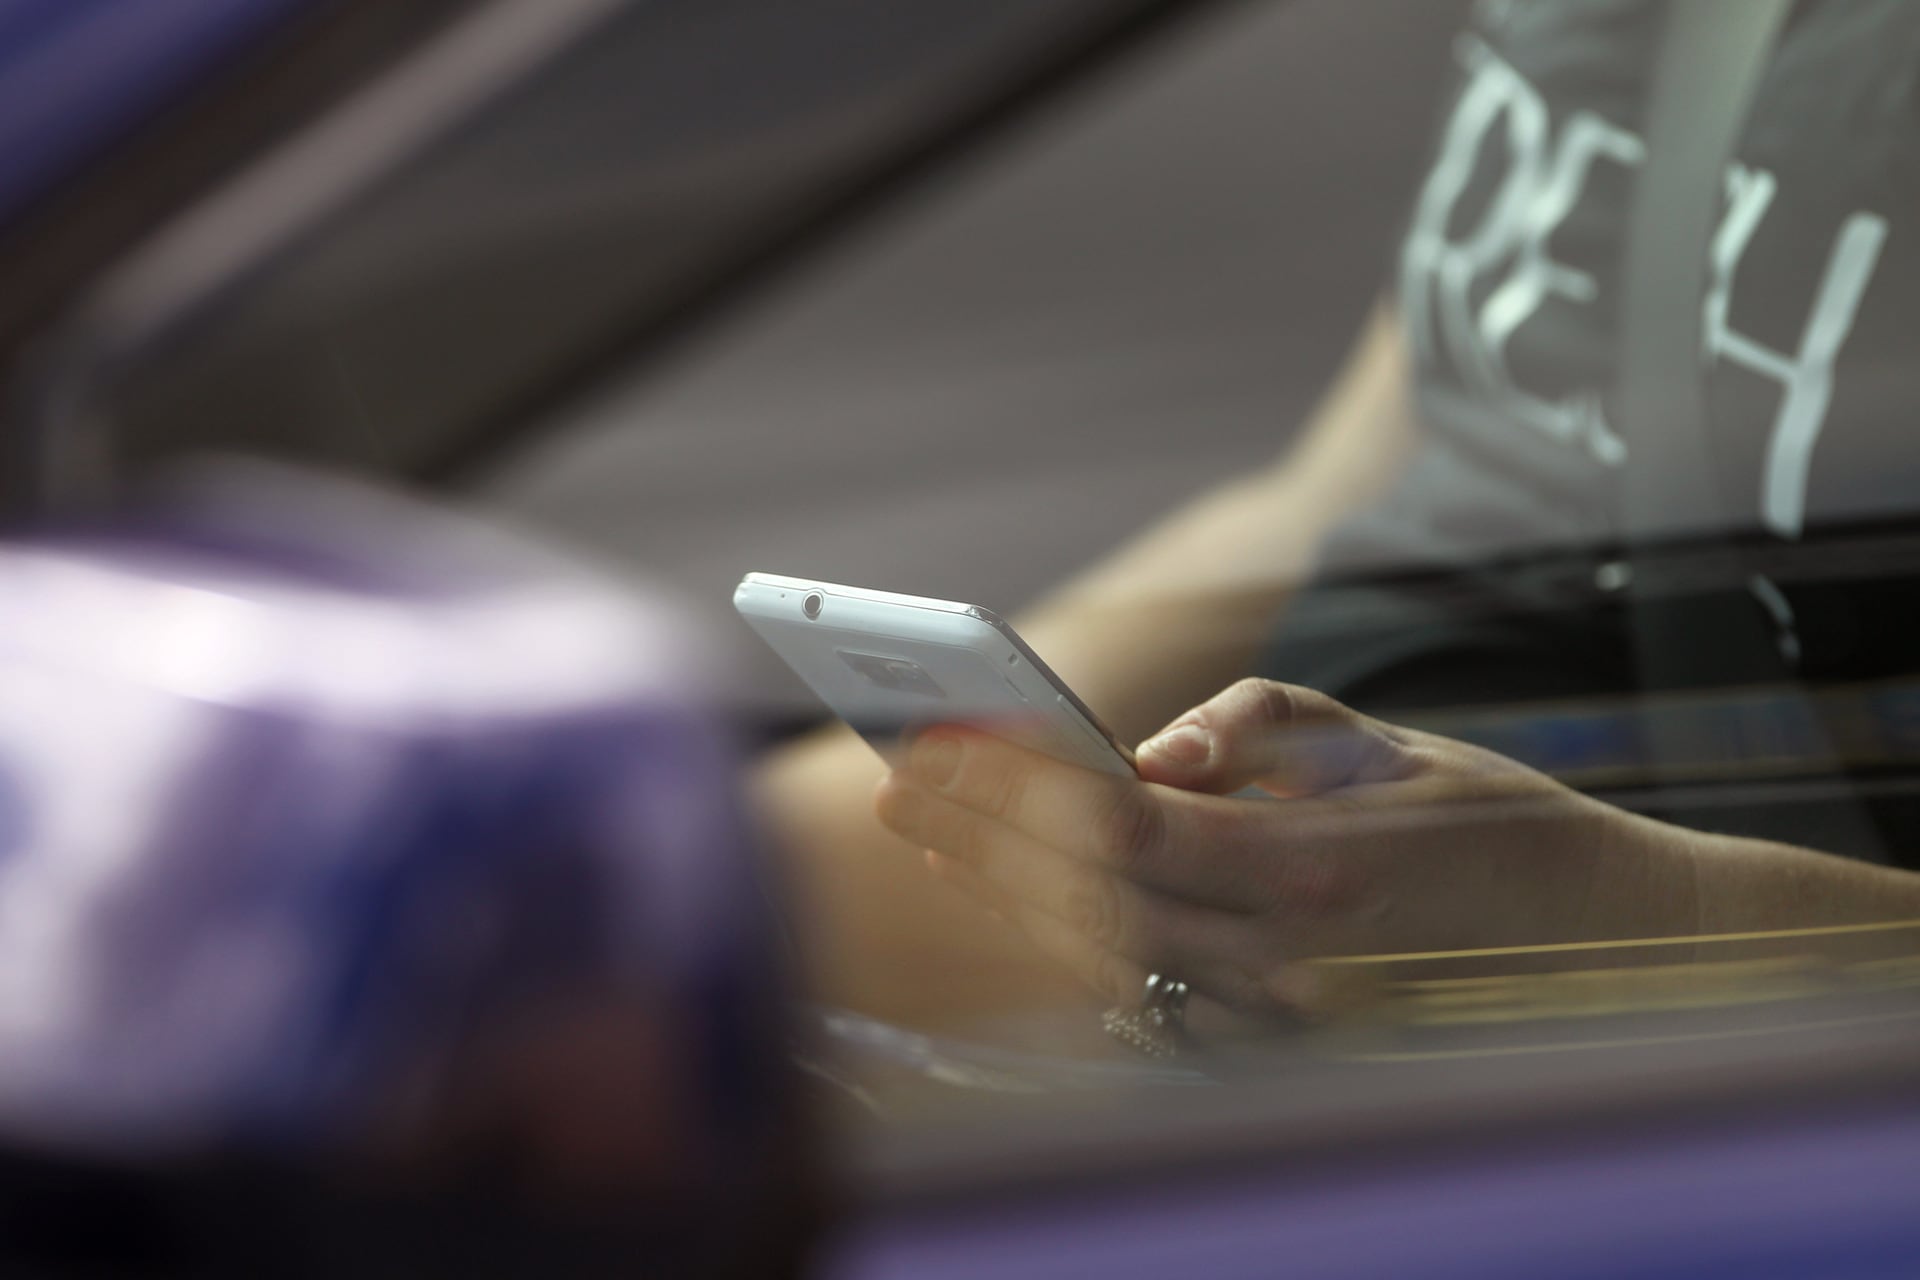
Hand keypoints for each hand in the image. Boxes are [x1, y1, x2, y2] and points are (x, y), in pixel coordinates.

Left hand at [874, 679, 1704, 1018]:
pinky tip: (1028, 906)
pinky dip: (1081, 952)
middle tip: (901, 795)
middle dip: (981, 843)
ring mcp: (1284, 1021)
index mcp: (1312, 864)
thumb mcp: (1387, 741)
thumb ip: (1260, 726)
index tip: (941, 748)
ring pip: (1108, 959)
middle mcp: (1287, 958)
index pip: (1123, 826)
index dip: (1018, 788)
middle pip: (1089, 902)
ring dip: (1013, 899)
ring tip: (939, 841)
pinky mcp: (1286, 1053)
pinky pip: (1155, 1005)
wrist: (1600, 937)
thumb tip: (1149, 746)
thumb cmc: (1492, 822)